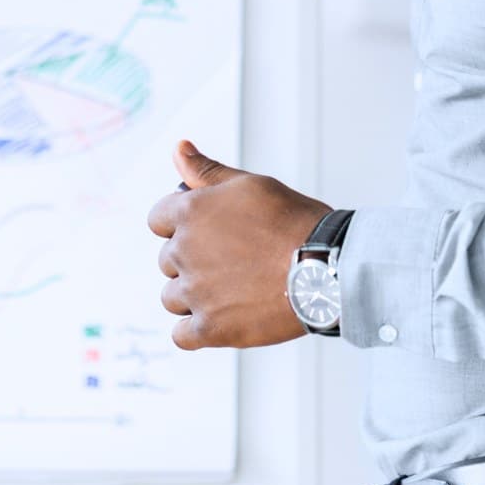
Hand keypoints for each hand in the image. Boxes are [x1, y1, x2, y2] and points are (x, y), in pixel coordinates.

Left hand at [147, 140, 332, 349]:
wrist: (326, 267)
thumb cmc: (293, 221)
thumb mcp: (249, 185)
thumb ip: (207, 171)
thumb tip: (179, 149)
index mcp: (191, 212)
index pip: (158, 219)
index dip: (181, 223)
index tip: (208, 231)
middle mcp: (185, 251)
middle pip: (167, 259)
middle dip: (191, 259)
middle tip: (231, 258)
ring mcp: (196, 293)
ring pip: (172, 297)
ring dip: (192, 294)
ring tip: (230, 288)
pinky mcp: (210, 329)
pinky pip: (182, 335)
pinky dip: (196, 329)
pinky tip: (220, 317)